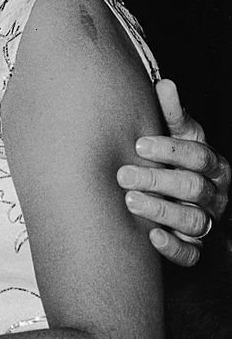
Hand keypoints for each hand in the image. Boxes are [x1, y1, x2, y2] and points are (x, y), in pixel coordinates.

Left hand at [117, 79, 229, 265]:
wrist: (184, 201)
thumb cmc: (177, 162)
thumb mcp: (179, 137)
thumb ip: (172, 114)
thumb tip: (164, 83)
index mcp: (213, 165)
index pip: (199, 156)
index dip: (171, 150)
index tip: (139, 144)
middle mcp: (215, 195)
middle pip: (193, 189)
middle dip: (158, 180)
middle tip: (124, 174)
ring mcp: (208, 223)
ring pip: (193, 222)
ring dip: (161, 211)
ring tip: (130, 201)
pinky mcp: (196, 249)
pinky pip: (191, 254)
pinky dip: (172, 247)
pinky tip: (151, 236)